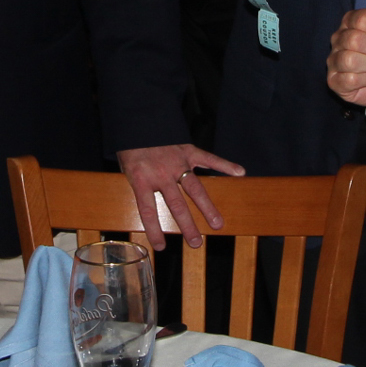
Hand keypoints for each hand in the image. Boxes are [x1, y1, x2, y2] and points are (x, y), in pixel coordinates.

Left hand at [117, 144, 244, 249]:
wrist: (137, 120)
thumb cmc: (131, 147)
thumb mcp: (126, 169)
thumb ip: (139, 186)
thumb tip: (148, 206)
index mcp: (142, 179)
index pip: (148, 210)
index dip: (154, 230)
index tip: (161, 246)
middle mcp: (162, 174)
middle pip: (177, 204)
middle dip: (187, 225)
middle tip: (196, 242)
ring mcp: (177, 163)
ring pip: (194, 189)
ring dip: (207, 207)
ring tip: (217, 223)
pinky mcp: (188, 150)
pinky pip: (208, 159)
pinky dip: (224, 165)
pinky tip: (239, 172)